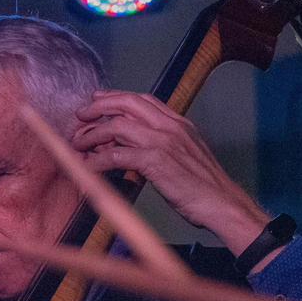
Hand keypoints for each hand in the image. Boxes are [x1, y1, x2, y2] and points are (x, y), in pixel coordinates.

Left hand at [73, 91, 270, 255]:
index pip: (143, 100)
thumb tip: (135, 148)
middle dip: (99, 106)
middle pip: (126, 103)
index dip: (116, 97)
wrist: (222, 203)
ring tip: (79, 145)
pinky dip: (97, 161)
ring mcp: (163, 142)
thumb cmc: (206, 187)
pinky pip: (116, 155)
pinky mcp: (155, 161)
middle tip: (81, 116)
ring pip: (117, 126)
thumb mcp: (188, 155)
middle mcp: (170, 126)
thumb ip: (165, 145)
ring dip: (92, 135)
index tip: (98, 100)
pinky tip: (88, 168)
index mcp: (179, 123)